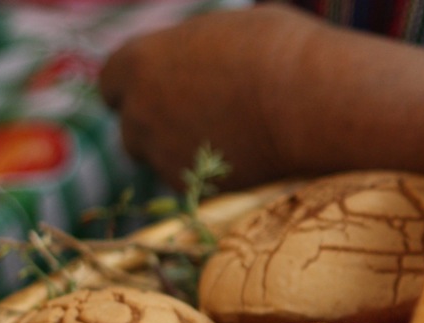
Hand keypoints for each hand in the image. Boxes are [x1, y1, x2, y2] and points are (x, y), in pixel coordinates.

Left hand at [99, 5, 423, 192]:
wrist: (312, 103)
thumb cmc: (279, 50)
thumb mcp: (229, 29)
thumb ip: (201, 49)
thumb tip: (214, 52)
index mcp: (138, 62)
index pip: (111, 82)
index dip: (137, 88)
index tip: (161, 91)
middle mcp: (141, 114)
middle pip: (131, 130)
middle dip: (157, 127)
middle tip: (198, 120)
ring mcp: (166, 158)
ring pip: (164, 163)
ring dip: (185, 155)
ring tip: (232, 140)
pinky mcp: (199, 191)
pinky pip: (196, 187)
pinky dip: (214, 179)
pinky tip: (248, 161)